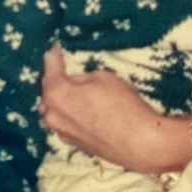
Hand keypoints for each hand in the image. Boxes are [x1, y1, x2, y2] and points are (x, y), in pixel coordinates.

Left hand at [41, 46, 172, 172]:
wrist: (143, 144)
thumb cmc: (124, 106)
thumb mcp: (102, 77)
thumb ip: (81, 77)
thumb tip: (73, 81)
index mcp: (56, 93)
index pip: (50, 67)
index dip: (54, 55)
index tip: (55, 47)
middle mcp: (52, 114)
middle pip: (49, 91)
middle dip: (55, 79)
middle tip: (64, 69)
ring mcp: (61, 132)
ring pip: (54, 109)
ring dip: (60, 99)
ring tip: (71, 90)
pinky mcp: (73, 144)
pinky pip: (65, 123)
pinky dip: (68, 114)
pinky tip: (80, 109)